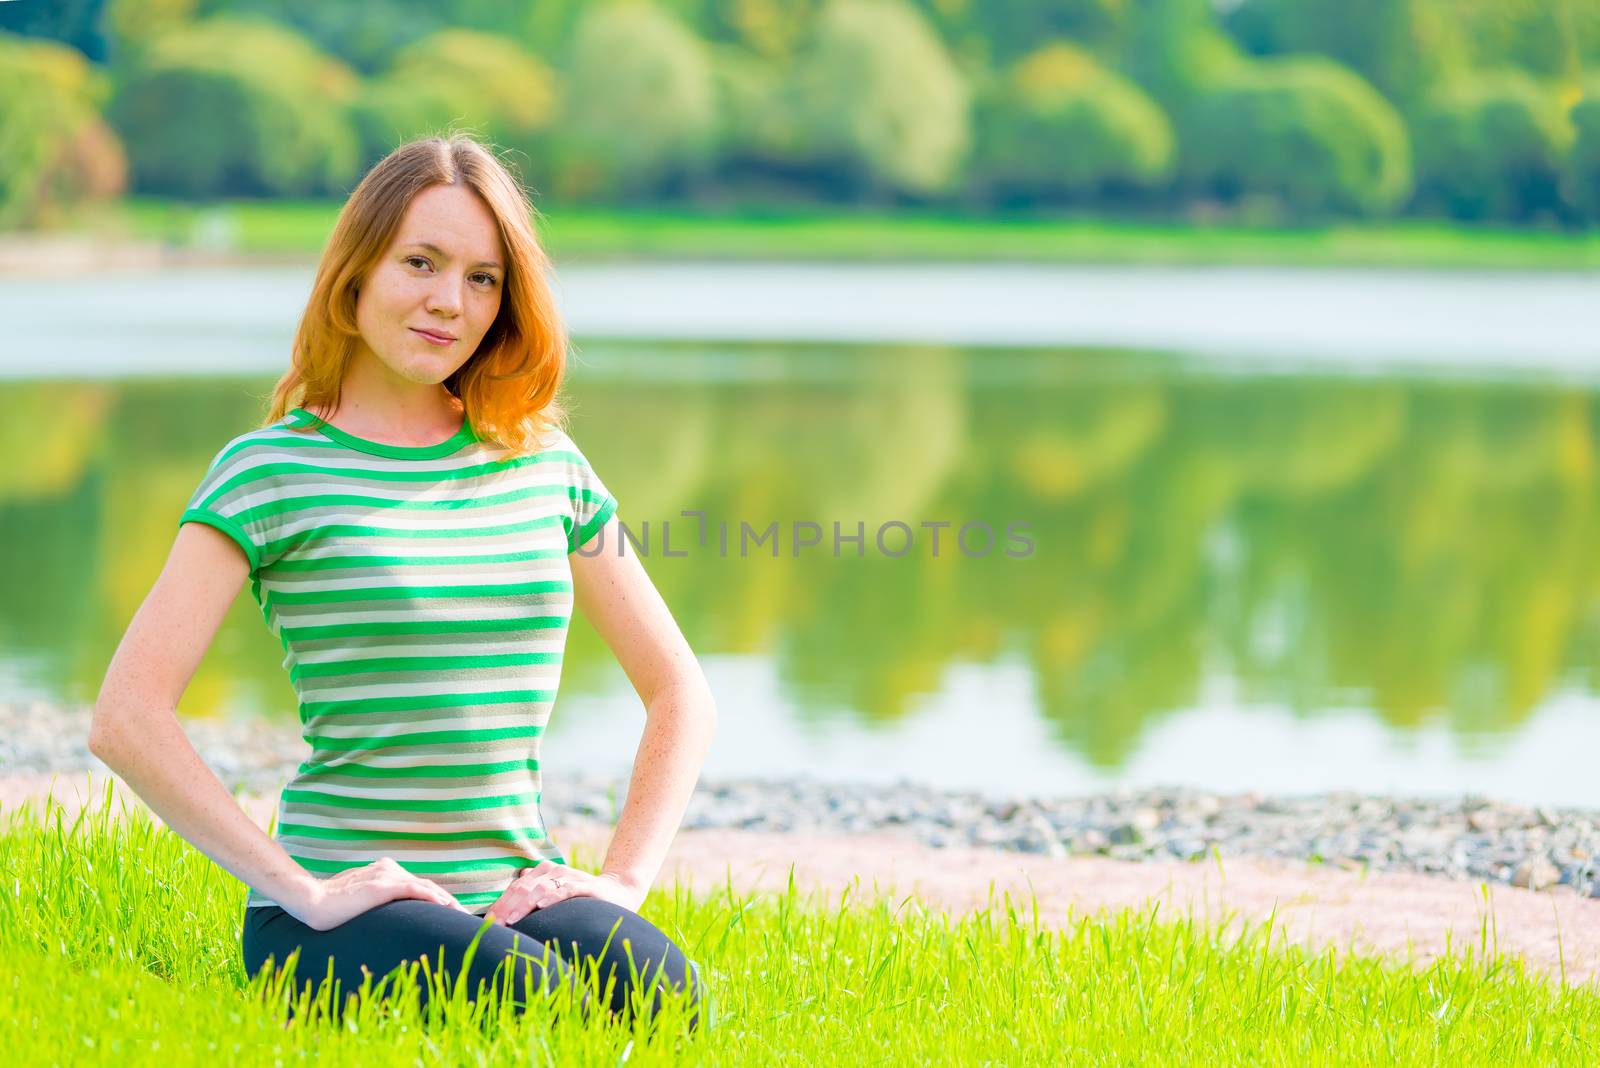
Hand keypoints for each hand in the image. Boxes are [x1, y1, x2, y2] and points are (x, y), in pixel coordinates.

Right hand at [285, 857, 475, 930]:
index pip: (416, 885)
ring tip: (459, 913)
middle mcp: (388, 869)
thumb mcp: (359, 898)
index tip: (450, 911)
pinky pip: (414, 890)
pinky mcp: (382, 886)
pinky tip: (444, 906)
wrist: (312, 901)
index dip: (435, 897)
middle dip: (445, 900)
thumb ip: (376, 899)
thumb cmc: (331, 904)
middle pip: (424, 885)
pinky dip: (431, 897)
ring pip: (424, 887)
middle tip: (462, 915)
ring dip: (444, 900)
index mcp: (384, 870)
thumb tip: (387, 915)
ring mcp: (385, 876)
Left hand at [485, 860, 646, 924]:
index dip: (500, 904)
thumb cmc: (579, 900)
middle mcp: (553, 871)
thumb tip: (508, 895)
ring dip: (524, 905)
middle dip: (507, 907)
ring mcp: (569, 877)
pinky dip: (552, 897)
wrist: (617, 893)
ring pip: (540, 888)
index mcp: (542, 873)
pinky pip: (566, 889)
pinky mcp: (585, 885)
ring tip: (511, 919)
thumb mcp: (553, 896)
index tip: (487, 923)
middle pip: (523, 888)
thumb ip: (532, 893)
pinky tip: (541, 906)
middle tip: (494, 925)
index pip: (515, 888)